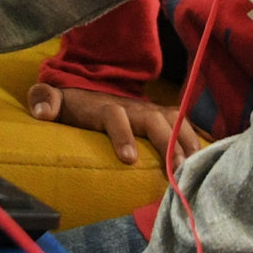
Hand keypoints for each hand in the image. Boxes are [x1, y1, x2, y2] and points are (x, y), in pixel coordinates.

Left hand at [26, 82, 204, 166]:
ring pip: (175, 121)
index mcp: (104, 108)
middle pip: (154, 120)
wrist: (92, 82)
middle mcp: (132, 107)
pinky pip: (185, 124)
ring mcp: (150, 110)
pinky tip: (210, 160)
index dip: (123, 136)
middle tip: (176, 170)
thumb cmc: (71, 102)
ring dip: (187, 143)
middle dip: (166, 143)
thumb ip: (44, 100)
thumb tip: (42, 112)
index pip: (114, 118)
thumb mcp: (51, 98)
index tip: (128, 159)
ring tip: (196, 169)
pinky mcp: (163, 115)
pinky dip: (198, 139)